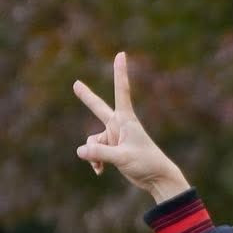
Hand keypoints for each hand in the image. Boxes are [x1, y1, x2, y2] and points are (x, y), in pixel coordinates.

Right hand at [72, 52, 190, 202]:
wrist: (157, 178)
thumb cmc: (145, 163)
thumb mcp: (122, 158)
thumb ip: (100, 153)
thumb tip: (79, 151)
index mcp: (126, 119)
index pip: (121, 91)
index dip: (119, 72)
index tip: (121, 54)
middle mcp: (119, 125)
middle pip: (98, 108)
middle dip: (87, 97)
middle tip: (75, 84)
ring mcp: (115, 137)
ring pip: (93, 141)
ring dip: (94, 154)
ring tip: (100, 166)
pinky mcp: (113, 150)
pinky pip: (95, 152)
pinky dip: (95, 161)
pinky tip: (100, 171)